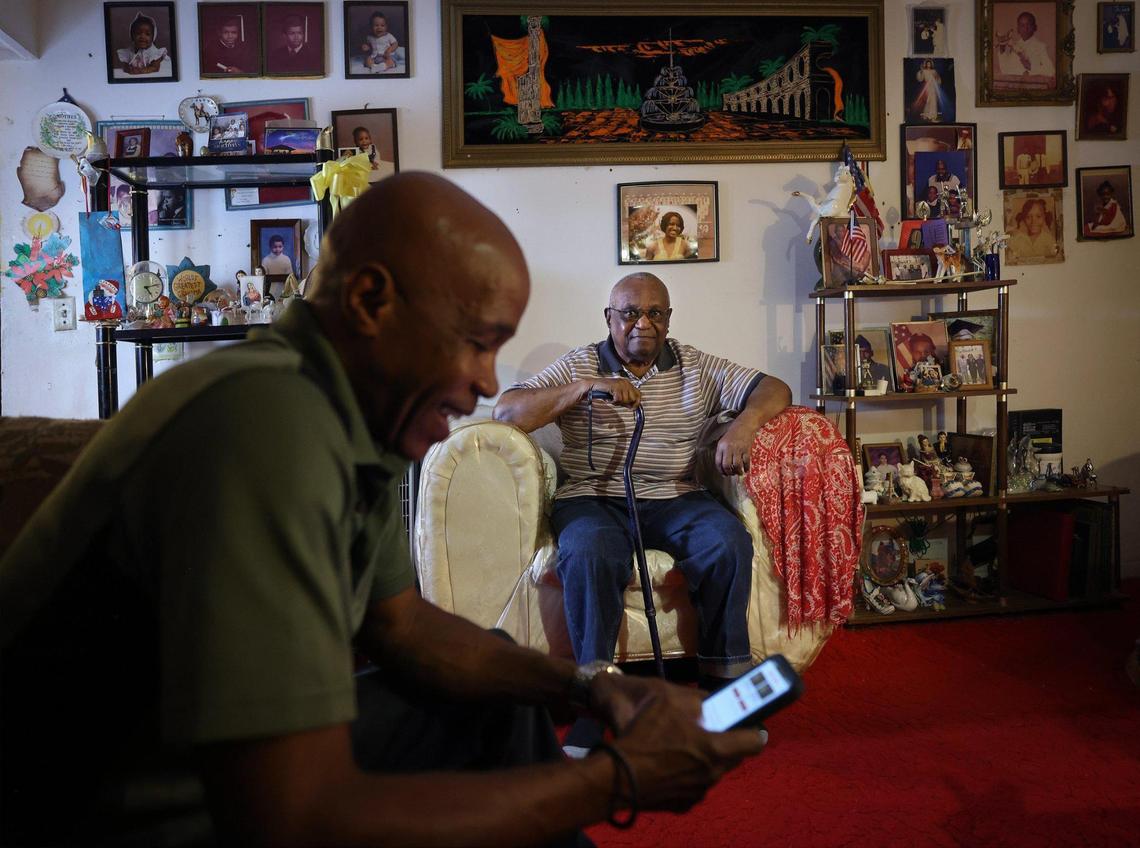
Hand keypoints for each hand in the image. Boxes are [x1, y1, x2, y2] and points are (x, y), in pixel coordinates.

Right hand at [584, 377, 639, 407]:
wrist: (593, 386)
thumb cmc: (604, 390)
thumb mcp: (618, 395)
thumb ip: (626, 400)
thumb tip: (634, 406)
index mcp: (627, 383)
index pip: (638, 394)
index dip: (636, 402)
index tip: (633, 408)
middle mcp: (625, 382)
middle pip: (633, 398)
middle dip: (625, 403)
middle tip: (617, 402)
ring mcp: (621, 384)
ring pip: (625, 399)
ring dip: (618, 402)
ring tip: (611, 399)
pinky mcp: (615, 386)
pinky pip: (618, 399)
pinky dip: (613, 401)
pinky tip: (609, 399)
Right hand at [602, 681, 764, 811]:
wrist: (616, 777)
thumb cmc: (643, 735)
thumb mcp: (667, 701)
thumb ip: (695, 698)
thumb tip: (710, 700)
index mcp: (716, 749)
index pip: (755, 741)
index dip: (752, 728)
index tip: (746, 721)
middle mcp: (713, 775)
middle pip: (734, 756)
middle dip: (725, 741)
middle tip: (706, 729)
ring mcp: (699, 792)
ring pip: (713, 770)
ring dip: (705, 758)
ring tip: (681, 745)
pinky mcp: (684, 804)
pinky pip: (695, 784)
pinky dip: (689, 774)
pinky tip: (669, 765)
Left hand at [715, 419, 754, 475]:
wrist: (745, 424)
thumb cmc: (733, 433)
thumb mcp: (723, 441)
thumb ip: (722, 452)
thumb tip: (723, 466)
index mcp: (721, 446)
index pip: (718, 462)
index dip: (721, 470)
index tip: (724, 474)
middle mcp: (728, 448)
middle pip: (727, 465)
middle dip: (729, 472)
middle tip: (732, 474)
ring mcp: (738, 449)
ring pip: (736, 465)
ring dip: (738, 471)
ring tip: (739, 473)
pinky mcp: (747, 449)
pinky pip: (746, 462)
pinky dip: (746, 468)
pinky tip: (746, 470)